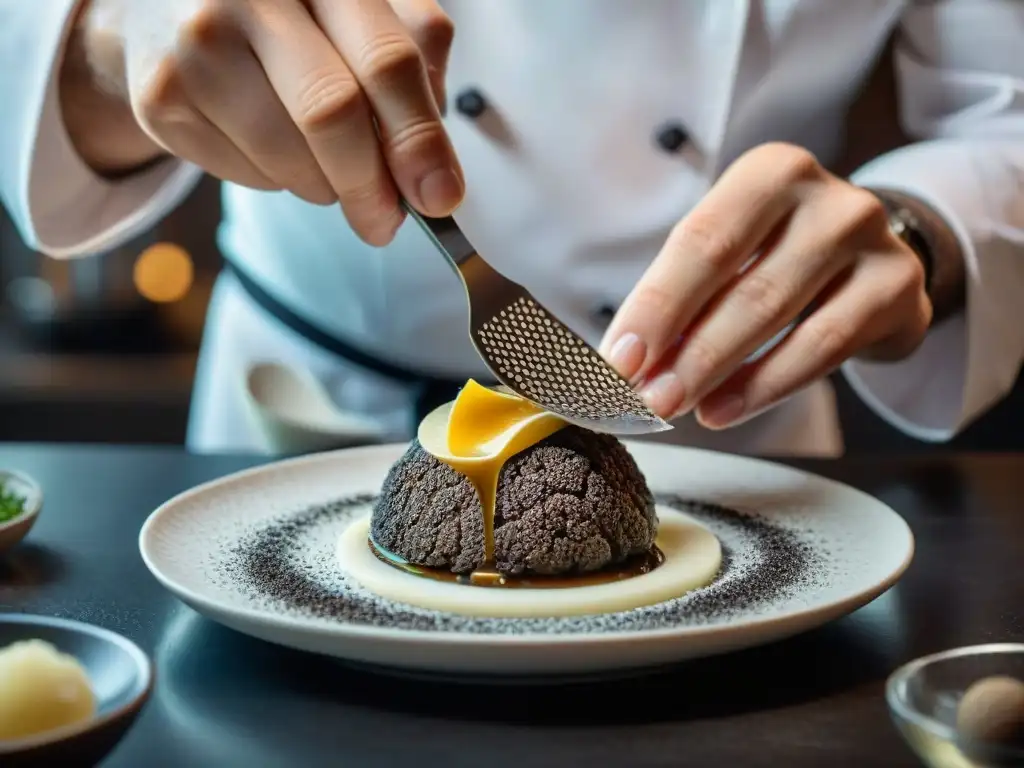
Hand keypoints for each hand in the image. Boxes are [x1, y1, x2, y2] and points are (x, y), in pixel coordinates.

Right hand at [64, 0, 462, 244]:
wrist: (169, 5)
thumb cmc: (290, 14)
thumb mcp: (360, 15)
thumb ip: (411, 66)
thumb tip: (435, 171)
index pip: (386, 59)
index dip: (420, 137)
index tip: (442, 197)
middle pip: (331, 112)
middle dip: (370, 185)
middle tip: (386, 222)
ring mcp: (197, 41)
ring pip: (290, 158)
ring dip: (325, 185)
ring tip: (321, 160)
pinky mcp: (161, 97)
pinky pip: (249, 175)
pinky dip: (278, 180)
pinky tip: (268, 142)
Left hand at [600, 142, 931, 428]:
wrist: (871, 260)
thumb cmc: (777, 256)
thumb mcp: (732, 255)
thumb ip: (684, 297)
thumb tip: (627, 360)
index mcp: (770, 172)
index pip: (701, 241)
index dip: (656, 305)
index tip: (619, 358)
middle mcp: (826, 198)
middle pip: (740, 282)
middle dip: (684, 349)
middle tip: (644, 396)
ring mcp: (870, 240)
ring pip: (779, 316)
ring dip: (717, 370)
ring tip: (676, 406)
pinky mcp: (898, 289)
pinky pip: (823, 347)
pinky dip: (765, 385)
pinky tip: (724, 409)